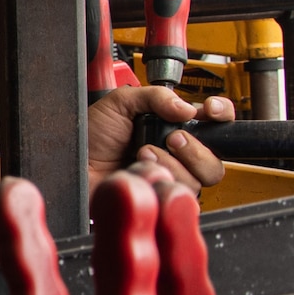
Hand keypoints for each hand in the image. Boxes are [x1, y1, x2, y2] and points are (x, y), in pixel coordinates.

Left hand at [88, 88, 232, 192]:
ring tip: (143, 152)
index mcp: (173, 127)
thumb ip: (155, 97)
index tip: (210, 110)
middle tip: (171, 138)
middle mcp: (177, 154)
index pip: (216, 123)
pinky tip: (140, 169)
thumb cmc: (90, 136)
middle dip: (196, 147)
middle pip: (216, 159)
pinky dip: (160, 178)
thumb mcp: (120, 103)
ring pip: (199, 178)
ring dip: (172, 163)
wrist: (72, 163)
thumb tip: (187, 109)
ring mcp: (169, 178)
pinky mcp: (160, 197)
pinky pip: (178, 194)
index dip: (221, 115)